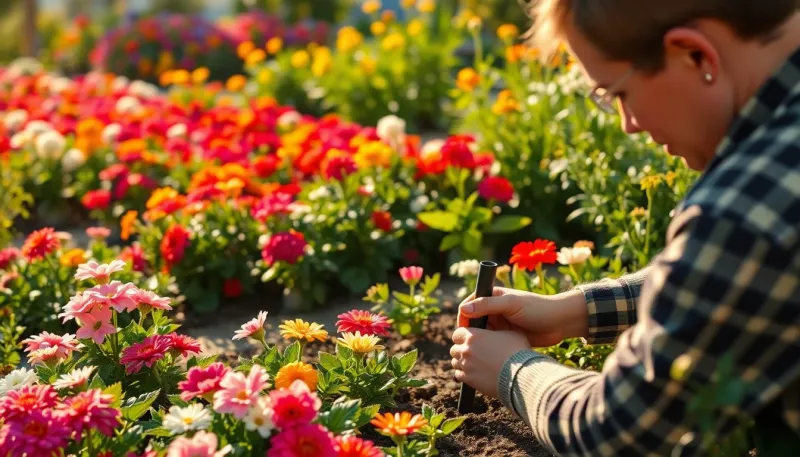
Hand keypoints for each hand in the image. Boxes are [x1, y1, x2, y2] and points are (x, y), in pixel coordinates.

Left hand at [450, 326, 529, 397]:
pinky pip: (459, 375)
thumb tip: (498, 323)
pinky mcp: (468, 379)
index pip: (457, 333)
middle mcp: (466, 350)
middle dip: (462, 350)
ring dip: (463, 362)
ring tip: (474, 364)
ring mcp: (466, 365)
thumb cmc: (517, 351)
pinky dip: (465, 374)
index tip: (470, 340)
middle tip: (473, 353)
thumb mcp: (511, 332)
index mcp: (473, 336)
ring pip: (456, 362)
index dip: (463, 336)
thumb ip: (499, 327)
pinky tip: (474, 374)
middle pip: (455, 348)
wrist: (520, 375)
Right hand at [458, 287, 588, 347]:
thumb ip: (488, 305)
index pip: (469, 306)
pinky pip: (491, 343)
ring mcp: (500, 324)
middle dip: (469, 333)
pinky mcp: (506, 337)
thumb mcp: (511, 304)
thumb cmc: (537, 308)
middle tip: (467, 346)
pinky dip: (487, 349)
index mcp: (493, 296)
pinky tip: (486, 357)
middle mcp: (494, 309)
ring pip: (481, 334)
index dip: (463, 318)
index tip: (462, 332)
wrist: (561, 323)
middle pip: (473, 321)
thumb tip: (464, 309)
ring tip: (476, 353)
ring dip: (478, 342)